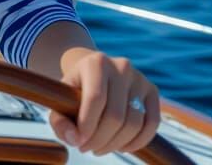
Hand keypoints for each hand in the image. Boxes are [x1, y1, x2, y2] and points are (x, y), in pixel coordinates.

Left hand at [46, 48, 160, 155]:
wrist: (93, 74)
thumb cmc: (75, 91)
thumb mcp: (60, 102)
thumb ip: (59, 122)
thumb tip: (75, 139)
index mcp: (96, 63)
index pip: (96, 99)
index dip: (87, 126)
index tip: (79, 142)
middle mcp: (121, 66)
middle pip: (115, 115)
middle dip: (100, 140)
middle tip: (87, 148)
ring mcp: (139, 78)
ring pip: (134, 123)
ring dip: (116, 144)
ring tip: (100, 148)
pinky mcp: (152, 90)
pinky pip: (152, 123)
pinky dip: (138, 142)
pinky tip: (121, 147)